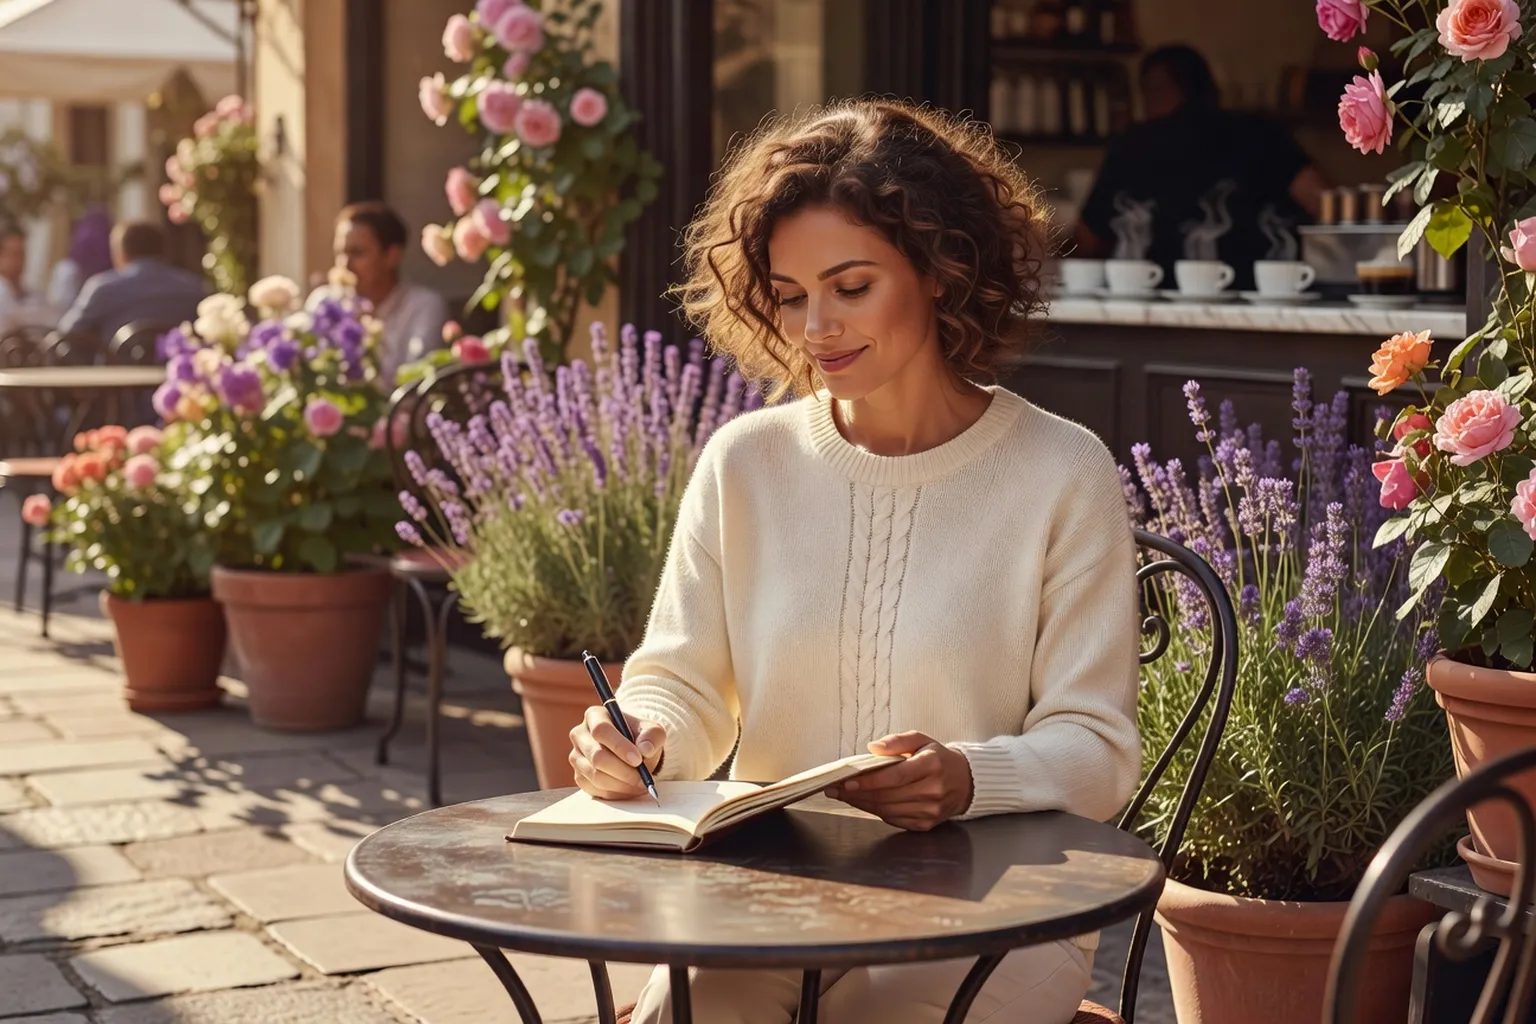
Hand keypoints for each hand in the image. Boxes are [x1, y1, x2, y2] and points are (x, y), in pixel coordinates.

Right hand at [569, 706, 664, 800]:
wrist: (633, 751)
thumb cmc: (640, 737)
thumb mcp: (652, 731)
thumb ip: (652, 736)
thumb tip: (645, 749)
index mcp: (595, 716)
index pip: (601, 730)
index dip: (619, 746)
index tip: (638, 760)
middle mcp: (580, 735)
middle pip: (596, 756)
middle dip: (623, 771)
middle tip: (642, 778)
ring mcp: (576, 757)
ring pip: (595, 775)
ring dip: (621, 784)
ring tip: (640, 784)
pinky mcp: (579, 776)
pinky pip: (594, 789)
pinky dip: (614, 793)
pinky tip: (629, 789)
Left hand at [825, 731, 973, 830]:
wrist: (964, 782)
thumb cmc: (937, 758)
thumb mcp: (921, 740)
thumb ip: (897, 741)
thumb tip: (872, 748)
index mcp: (932, 765)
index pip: (896, 776)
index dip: (870, 781)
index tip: (847, 781)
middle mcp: (933, 791)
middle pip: (888, 796)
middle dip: (857, 794)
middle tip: (835, 788)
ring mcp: (930, 811)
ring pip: (887, 810)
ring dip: (862, 804)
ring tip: (843, 795)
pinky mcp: (926, 824)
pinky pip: (894, 820)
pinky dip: (875, 811)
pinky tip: (863, 802)